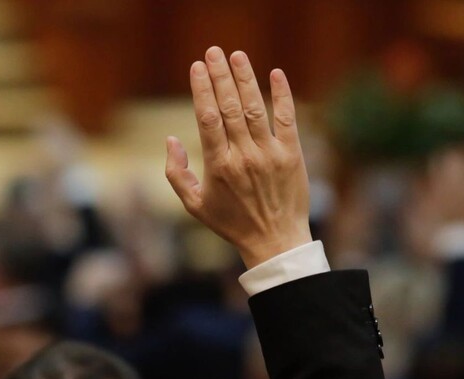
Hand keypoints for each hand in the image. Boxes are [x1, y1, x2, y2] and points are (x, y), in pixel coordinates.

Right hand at [165, 47, 310, 267]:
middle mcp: (244, 156)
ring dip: (245, 79)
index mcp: (218, 166)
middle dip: (221, 76)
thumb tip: (171, 139)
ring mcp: (270, 154)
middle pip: (231, 107)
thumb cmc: (231, 223)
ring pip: (256, 108)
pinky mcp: (292, 155)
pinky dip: (282, 95)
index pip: (208, 119)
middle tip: (213, 52)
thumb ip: (176, 173)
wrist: (274, 241)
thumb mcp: (193, 204)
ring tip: (237, 56)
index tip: (197, 67)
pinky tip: (275, 73)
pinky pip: (287, 119)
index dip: (202, 90)